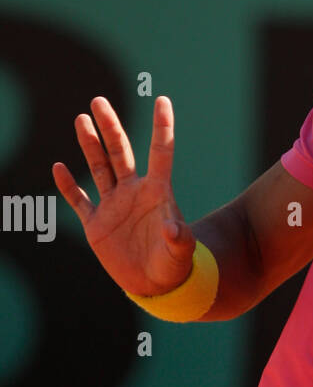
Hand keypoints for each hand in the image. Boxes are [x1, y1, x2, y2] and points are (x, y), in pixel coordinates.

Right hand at [53, 95, 194, 296]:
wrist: (156, 286)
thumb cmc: (175, 265)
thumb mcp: (180, 252)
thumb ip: (178, 238)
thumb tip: (174, 229)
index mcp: (157, 192)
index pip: (160, 152)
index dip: (162, 127)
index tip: (162, 100)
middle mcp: (134, 192)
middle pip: (120, 152)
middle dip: (110, 127)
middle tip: (99, 101)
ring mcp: (114, 205)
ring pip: (99, 168)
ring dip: (90, 145)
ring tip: (82, 119)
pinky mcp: (97, 224)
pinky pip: (80, 200)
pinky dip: (68, 185)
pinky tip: (59, 167)